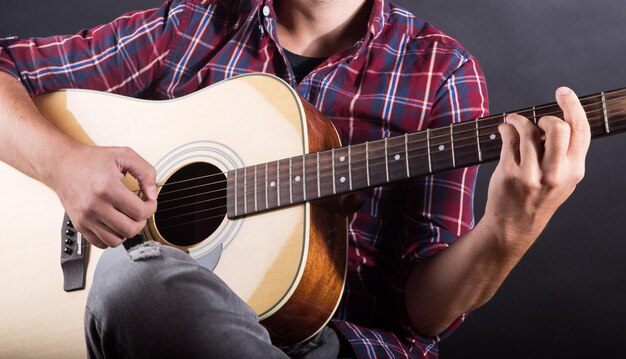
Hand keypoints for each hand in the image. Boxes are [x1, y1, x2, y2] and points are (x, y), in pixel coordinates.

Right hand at [49, 144, 157, 248]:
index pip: (140, 212)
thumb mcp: (124, 155)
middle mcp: (95, 206)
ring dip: (127, 231)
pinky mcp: (79, 225)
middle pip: (130, 230)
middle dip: (141, 221)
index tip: (149, 201)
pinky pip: (102, 243)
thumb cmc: (92, 159)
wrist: (62, 164)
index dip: (151, 208)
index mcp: (107, 188)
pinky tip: (115, 223)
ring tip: (127, 217)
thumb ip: (146, 172)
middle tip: (139, 210)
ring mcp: (85, 218)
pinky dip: (113, 237)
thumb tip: (153, 194)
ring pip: (117, 241)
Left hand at [483, 87, 590, 251]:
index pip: (580, 130)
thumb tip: (554, 121)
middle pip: (557, 127)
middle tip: (536, 121)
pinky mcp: (510, 173)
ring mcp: (531, 174)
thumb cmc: (537, 199)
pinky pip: (509, 138)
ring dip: (518, 120)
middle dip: (545, 117)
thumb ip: (564, 154)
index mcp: (574, 171)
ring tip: (513, 123)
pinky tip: (504, 130)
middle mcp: (556, 173)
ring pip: (528, 130)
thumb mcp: (562, 180)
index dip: (573, 106)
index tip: (563, 92)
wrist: (513, 227)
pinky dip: (505, 128)